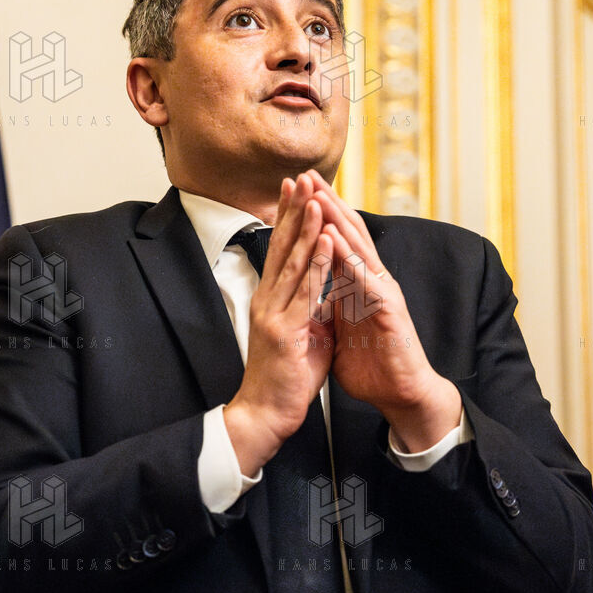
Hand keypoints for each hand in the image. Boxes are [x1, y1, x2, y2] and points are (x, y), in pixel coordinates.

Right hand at [224, 173, 336, 475]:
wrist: (265, 415)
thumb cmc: (285, 379)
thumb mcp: (302, 335)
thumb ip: (310, 310)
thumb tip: (324, 293)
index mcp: (271, 300)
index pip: (280, 251)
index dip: (287, 220)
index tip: (295, 191)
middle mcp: (268, 300)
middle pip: (281, 247)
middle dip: (291, 211)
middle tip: (298, 177)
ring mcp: (275, 314)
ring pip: (294, 262)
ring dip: (306, 228)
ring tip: (316, 198)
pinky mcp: (287, 331)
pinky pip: (306, 290)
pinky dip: (319, 262)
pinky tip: (327, 240)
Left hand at [306, 171, 461, 452]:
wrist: (401, 394)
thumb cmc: (373, 364)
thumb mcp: (342, 328)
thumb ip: (330, 307)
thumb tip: (312, 296)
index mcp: (358, 284)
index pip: (336, 241)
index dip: (318, 216)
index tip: (297, 192)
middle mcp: (372, 280)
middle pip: (349, 233)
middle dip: (328, 203)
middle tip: (306, 175)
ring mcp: (383, 292)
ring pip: (358, 248)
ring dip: (338, 220)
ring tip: (318, 194)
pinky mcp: (389, 309)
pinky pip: (366, 278)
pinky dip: (350, 256)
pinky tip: (335, 239)